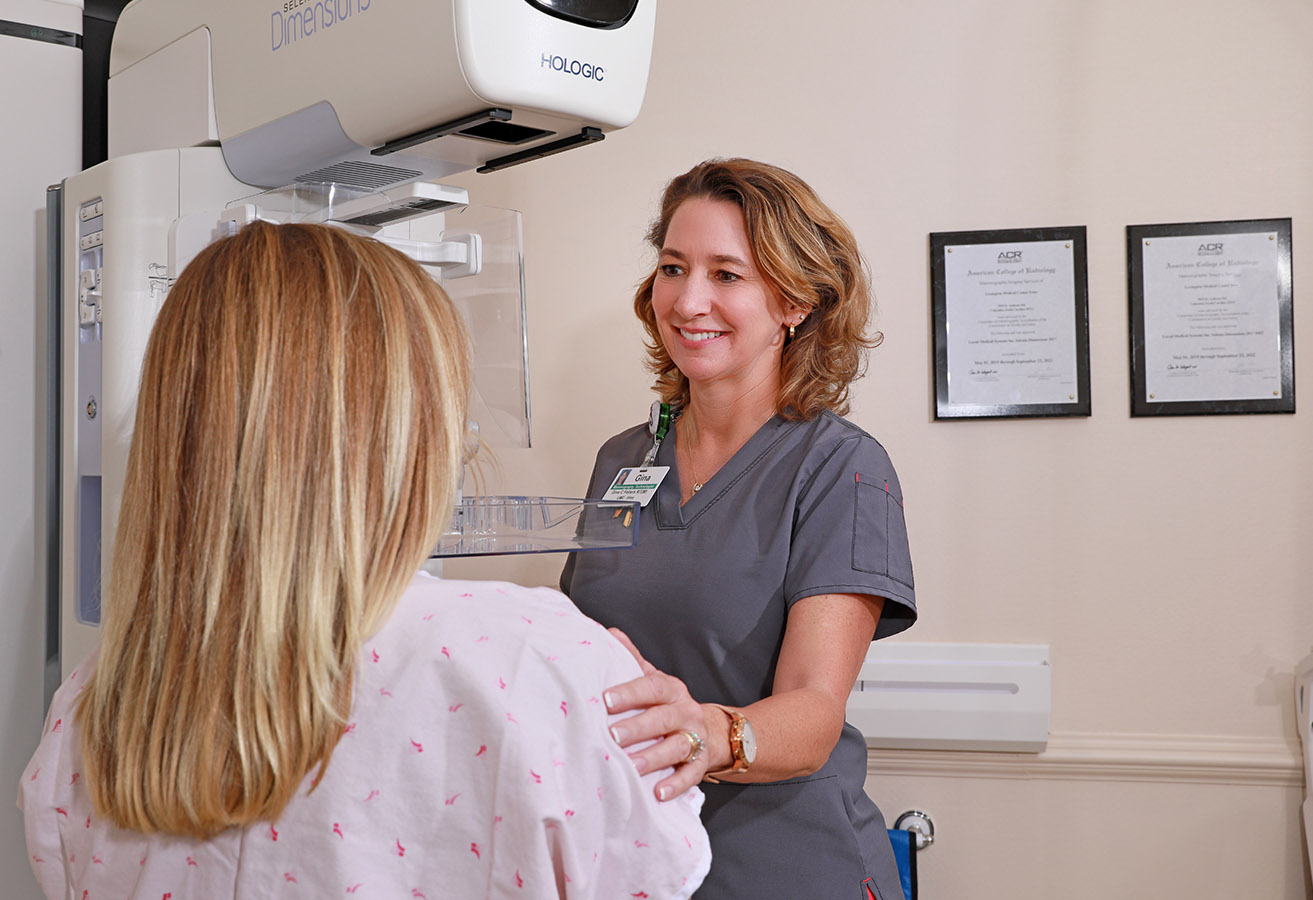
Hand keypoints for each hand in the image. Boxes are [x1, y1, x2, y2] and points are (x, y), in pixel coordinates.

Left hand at [603, 628, 713, 800]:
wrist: (708, 731)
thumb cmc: (666, 705)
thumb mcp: (653, 681)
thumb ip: (632, 660)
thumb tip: (609, 632)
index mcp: (672, 690)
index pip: (653, 687)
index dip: (630, 692)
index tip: (605, 700)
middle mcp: (686, 712)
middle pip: (664, 718)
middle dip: (638, 727)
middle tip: (613, 735)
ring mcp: (695, 738)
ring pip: (677, 747)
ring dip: (654, 757)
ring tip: (632, 766)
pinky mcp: (700, 763)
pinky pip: (691, 775)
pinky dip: (676, 784)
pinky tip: (658, 792)